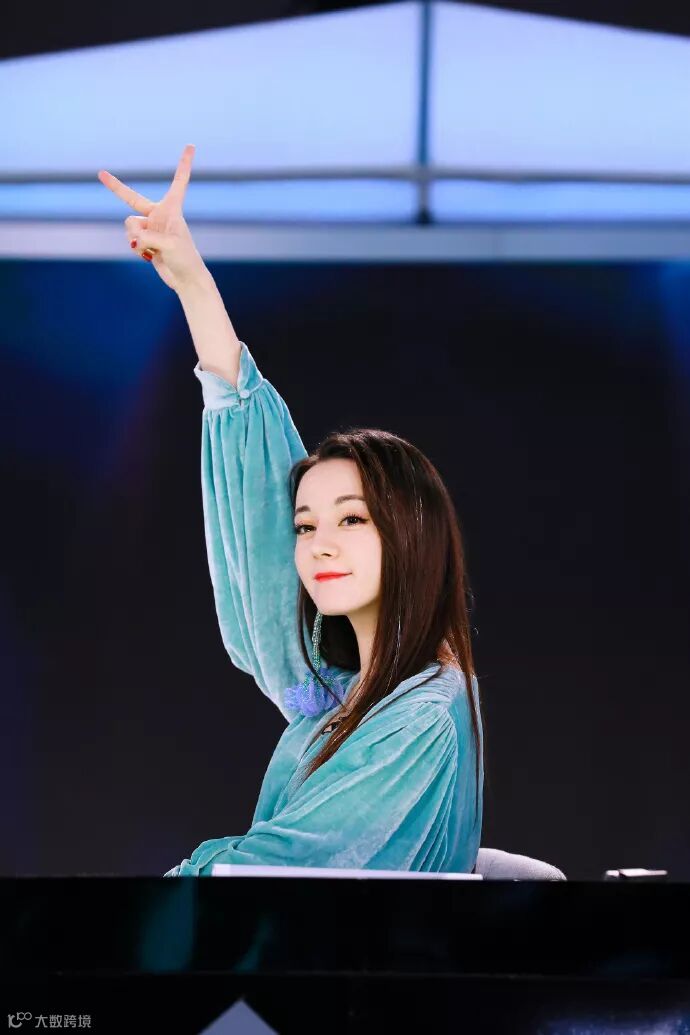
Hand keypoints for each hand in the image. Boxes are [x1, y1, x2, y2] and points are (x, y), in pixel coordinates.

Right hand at [97, 144, 207, 293]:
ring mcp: (151, 229)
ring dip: (135, 238)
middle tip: (100, 173)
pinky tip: (149, 257)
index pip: (179, 181)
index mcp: (172, 209)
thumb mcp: (168, 245)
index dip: (185, 163)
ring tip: (150, 249)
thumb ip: (147, 238)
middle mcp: (159, 215)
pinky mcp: (145, 242)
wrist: (186, 280)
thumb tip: (132, 239)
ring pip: (128, 226)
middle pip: (131, 199)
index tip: (190, 146)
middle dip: (115, 187)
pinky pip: (131, 240)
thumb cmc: (185, 259)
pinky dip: (136, 248)